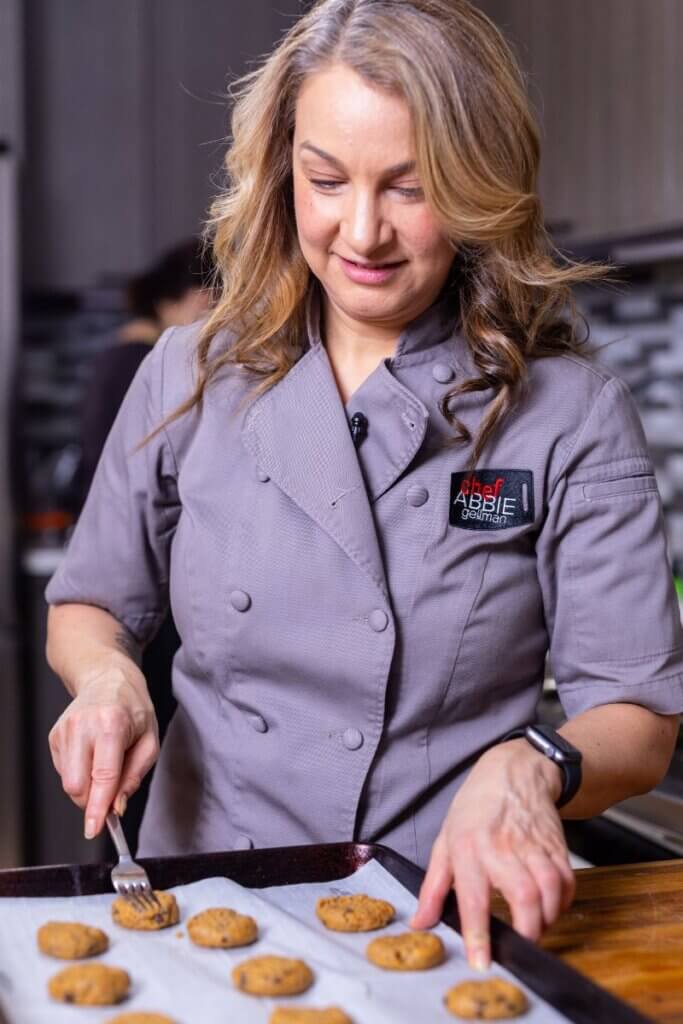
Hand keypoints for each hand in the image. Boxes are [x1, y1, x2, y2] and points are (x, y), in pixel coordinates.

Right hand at [48, 663, 158, 839]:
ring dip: (87, 788)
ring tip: (105, 764)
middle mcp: (83, 726)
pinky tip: (92, 756)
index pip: (102, 776)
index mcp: (112, 724)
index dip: (98, 807)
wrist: (107, 680)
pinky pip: (64, 771)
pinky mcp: (55, 736)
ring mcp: (65, 730)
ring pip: (68, 782)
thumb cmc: (133, 709)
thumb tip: (117, 806)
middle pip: (78, 785)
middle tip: (111, 797)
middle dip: (93, 801)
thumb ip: (135, 775)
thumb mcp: (150, 740)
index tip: (94, 829)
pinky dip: (80, 774)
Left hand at [411, 740, 574, 968]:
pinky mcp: (556, 845)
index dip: (478, 933)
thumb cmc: (476, 808)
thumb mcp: (445, 841)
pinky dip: (562, 902)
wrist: (514, 772)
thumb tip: (420, 922)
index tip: (481, 961)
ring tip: (534, 927)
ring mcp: (533, 845)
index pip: (473, 897)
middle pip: (524, 896)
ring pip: (550, 890)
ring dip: (546, 919)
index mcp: (468, 847)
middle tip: (519, 945)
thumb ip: (433, 886)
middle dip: (527, 931)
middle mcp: (502, 847)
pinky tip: (549, 907)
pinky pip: (567, 882)